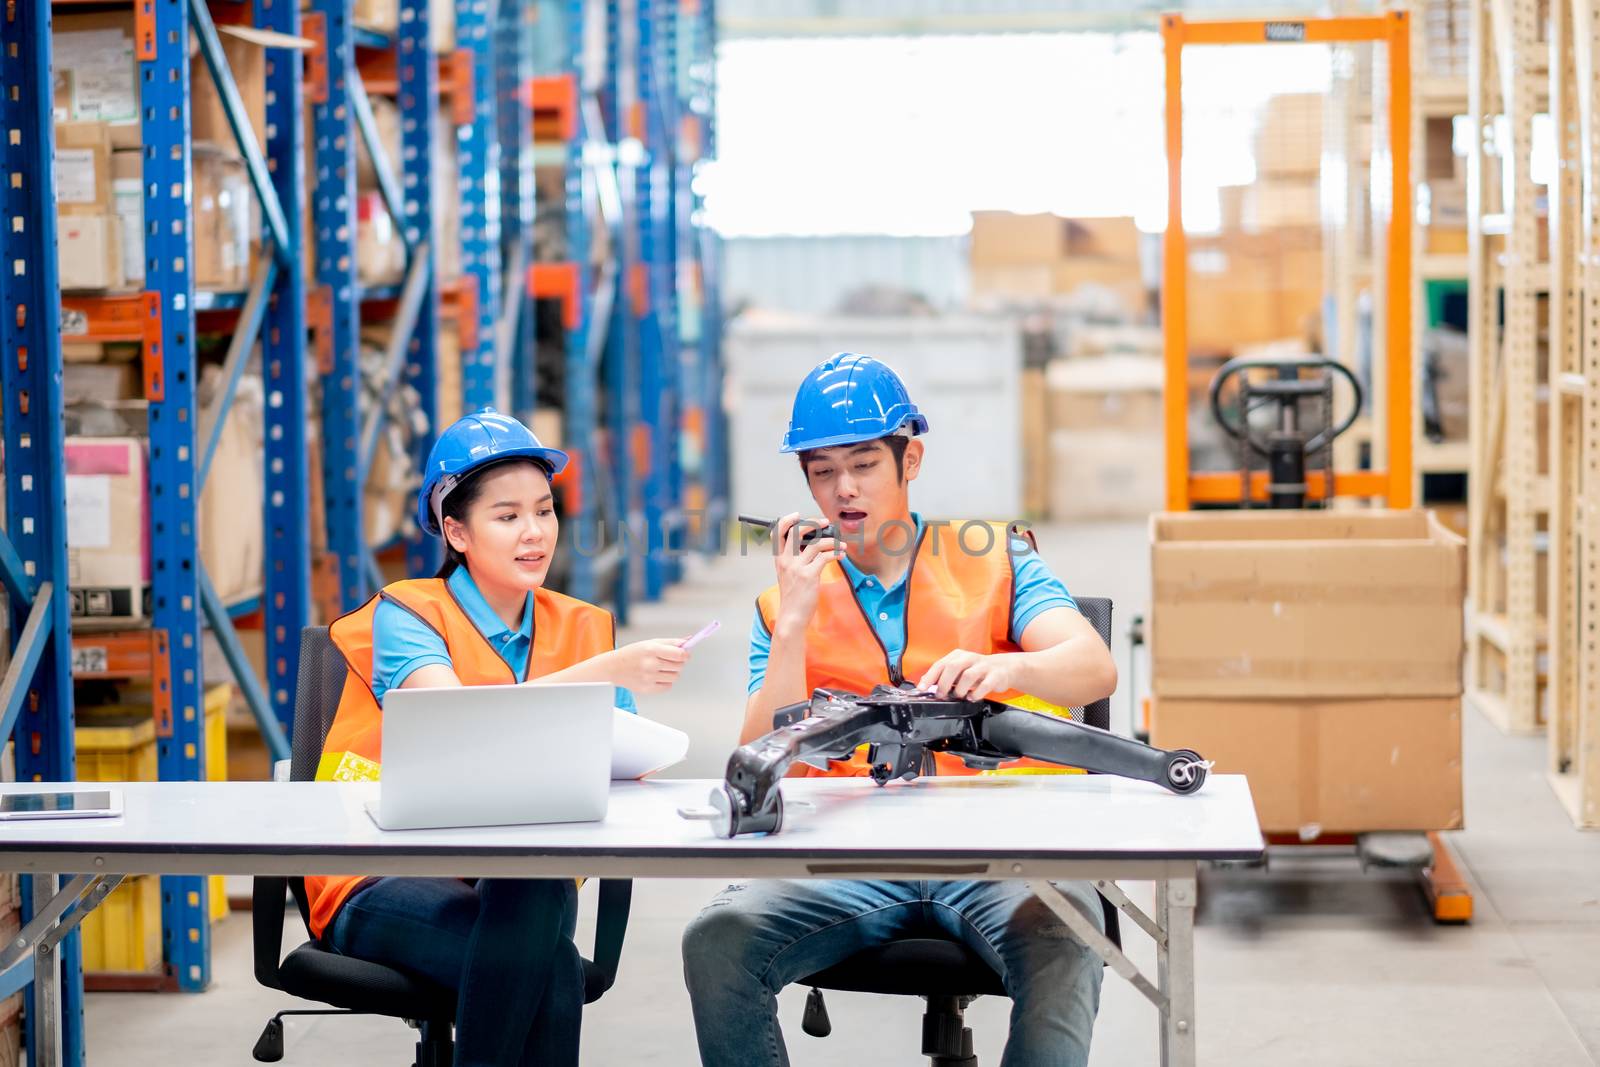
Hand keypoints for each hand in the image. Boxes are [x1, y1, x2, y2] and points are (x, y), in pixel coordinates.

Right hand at [607, 639, 690, 693]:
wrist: (613, 667)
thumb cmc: (633, 653)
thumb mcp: (650, 643)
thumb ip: (671, 642)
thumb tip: (689, 641)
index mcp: (652, 650)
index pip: (679, 654)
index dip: (685, 654)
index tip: (685, 654)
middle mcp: (650, 664)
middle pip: (679, 666)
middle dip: (678, 662)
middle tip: (669, 660)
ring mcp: (649, 678)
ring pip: (675, 677)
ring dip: (672, 672)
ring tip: (660, 668)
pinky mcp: (647, 689)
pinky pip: (668, 686)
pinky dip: (665, 682)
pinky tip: (656, 676)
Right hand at [771, 512, 843, 635]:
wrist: (792, 617)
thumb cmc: (793, 597)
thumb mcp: (787, 575)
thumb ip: (795, 560)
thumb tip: (813, 544)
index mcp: (779, 559)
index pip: (777, 533)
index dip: (787, 520)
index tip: (798, 515)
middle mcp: (786, 561)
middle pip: (797, 532)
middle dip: (813, 523)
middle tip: (826, 522)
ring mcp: (797, 568)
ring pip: (816, 544)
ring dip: (832, 542)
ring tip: (841, 545)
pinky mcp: (809, 576)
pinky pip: (825, 557)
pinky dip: (836, 554)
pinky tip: (841, 555)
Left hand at [917, 650, 1022, 700]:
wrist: (1004, 668)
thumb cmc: (977, 670)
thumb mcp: (959, 669)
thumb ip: (943, 675)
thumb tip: (924, 682)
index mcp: (959, 655)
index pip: (940, 664)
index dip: (930, 677)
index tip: (922, 688)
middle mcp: (970, 658)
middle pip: (953, 667)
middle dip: (944, 683)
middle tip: (941, 695)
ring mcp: (984, 666)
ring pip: (968, 676)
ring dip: (960, 689)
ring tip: (959, 696)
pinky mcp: (996, 675)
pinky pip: (985, 685)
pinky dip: (976, 693)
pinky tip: (972, 697)